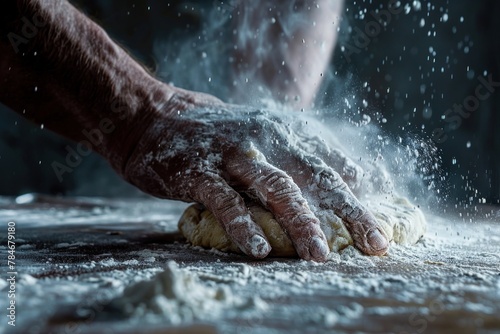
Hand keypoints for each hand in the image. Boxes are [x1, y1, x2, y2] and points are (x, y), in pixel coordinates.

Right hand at [121, 87, 388, 260]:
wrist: (158, 117)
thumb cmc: (222, 136)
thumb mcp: (267, 133)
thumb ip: (306, 153)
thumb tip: (356, 177)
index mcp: (288, 131)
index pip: (335, 165)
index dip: (361, 196)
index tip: (382, 227)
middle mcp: (268, 137)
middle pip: (317, 177)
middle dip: (350, 212)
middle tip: (375, 245)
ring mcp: (233, 153)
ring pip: (277, 188)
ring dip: (303, 222)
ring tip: (321, 255)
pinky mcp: (198, 170)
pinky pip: (225, 201)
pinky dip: (243, 225)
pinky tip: (260, 250)